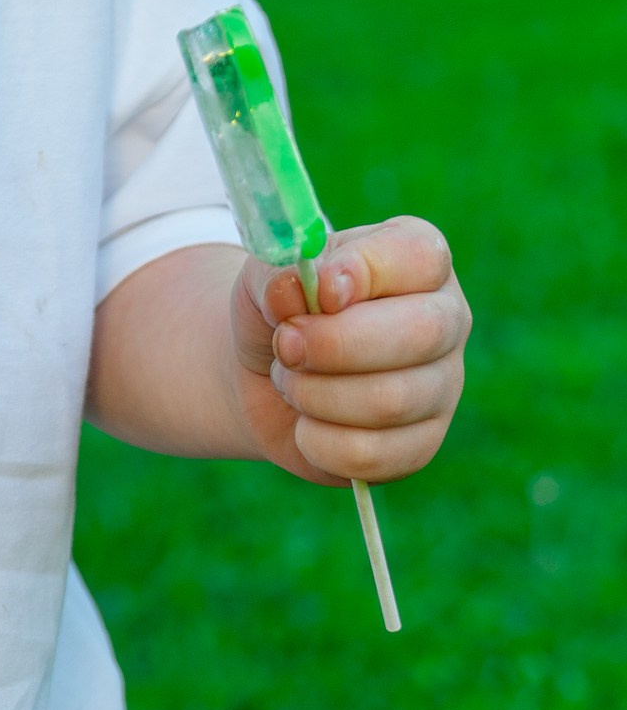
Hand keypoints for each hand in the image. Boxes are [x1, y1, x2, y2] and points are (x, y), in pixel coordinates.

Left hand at [231, 219, 469, 484]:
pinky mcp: (420, 446)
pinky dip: (317, 441)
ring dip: (314, 393)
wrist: (265, 376)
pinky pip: (371, 454)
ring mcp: (442, 386)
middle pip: (420, 333)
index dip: (365, 271)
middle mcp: (446, 319)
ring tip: (289, 380)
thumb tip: (296, 293)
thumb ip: (277, 275)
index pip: (421, 255)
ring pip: (390, 401)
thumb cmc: (278, 312)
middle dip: (334, 345)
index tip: (316, 289)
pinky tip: (305, 423)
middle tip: (285, 346)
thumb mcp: (264, 277)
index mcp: (418, 260)